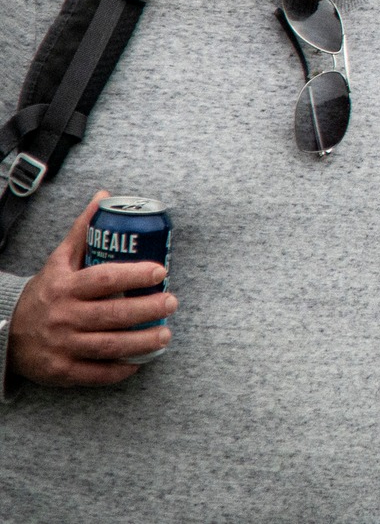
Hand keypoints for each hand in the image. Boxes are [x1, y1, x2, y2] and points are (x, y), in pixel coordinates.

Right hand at [6, 193, 175, 385]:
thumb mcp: (58, 261)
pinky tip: (139, 361)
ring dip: (141, 341)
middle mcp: (63, 317)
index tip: (161, 270)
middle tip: (172, 303)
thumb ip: (83, 231)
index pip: (104, 278)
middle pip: (112, 315)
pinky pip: (95, 373)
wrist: (5, 332)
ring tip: (166, 334)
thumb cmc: (45, 293)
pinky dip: (119, 369)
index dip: (134, 274)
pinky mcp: (61, 371)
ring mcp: (61, 345)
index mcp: (65, 287)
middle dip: (147, 309)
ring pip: (108, 345)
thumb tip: (105, 196)